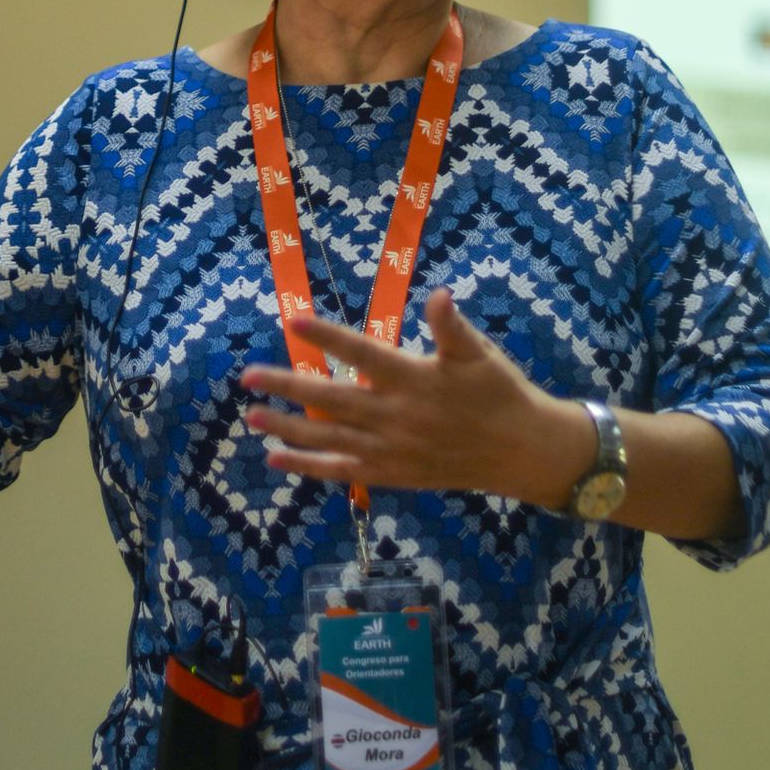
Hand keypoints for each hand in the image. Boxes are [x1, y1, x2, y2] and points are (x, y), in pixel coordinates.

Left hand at [239, 290, 593, 508]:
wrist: (521, 451)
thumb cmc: (499, 393)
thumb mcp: (480, 354)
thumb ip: (452, 326)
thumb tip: (438, 295)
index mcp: (415, 380)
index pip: (363, 353)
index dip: (328, 337)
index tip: (294, 321)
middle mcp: (396, 417)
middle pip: (332, 400)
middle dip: (288, 387)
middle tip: (249, 378)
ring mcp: (391, 450)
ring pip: (329, 439)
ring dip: (288, 429)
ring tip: (252, 417)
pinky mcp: (391, 474)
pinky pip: (342, 472)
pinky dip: (308, 466)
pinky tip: (277, 458)